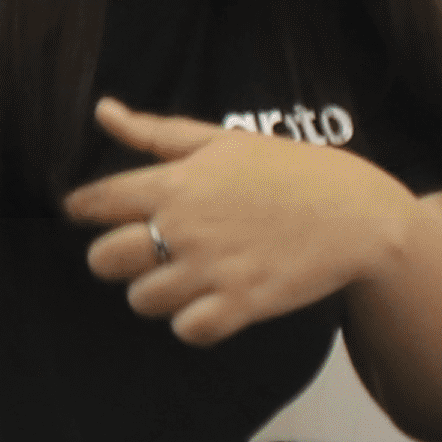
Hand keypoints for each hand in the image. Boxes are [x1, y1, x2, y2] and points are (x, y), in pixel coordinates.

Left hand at [65, 104, 413, 345]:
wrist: (358, 213)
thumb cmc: (290, 171)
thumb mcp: (221, 141)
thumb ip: (155, 133)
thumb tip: (103, 111)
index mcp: (177, 182)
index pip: (95, 202)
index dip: (83, 210)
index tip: (90, 214)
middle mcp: (185, 227)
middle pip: (104, 260)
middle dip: (116, 259)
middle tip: (145, 252)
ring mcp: (212, 269)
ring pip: (142, 300)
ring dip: (156, 293)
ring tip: (185, 277)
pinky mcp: (240, 304)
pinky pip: (186, 330)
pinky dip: (192, 323)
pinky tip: (210, 303)